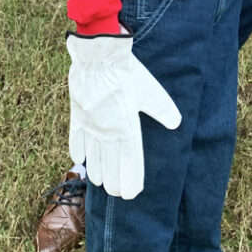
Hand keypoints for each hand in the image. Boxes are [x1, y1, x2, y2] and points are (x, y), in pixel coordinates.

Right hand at [67, 31, 181, 198]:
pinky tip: (79, 159)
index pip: (130, 161)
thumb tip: (176, 124)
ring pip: (92, 156)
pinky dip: (78, 151)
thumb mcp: (151, 92)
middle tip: (118, 193)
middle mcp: (107, 131)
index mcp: (127, 127)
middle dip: (115, 181)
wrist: (100, 57)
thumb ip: (163, 110)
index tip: (133, 193)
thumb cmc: (128, 73)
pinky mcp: (78, 114)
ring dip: (97, 171)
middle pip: (110, 164)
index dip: (132, 179)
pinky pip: (75, 139)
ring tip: (101, 183)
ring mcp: (90, 125)